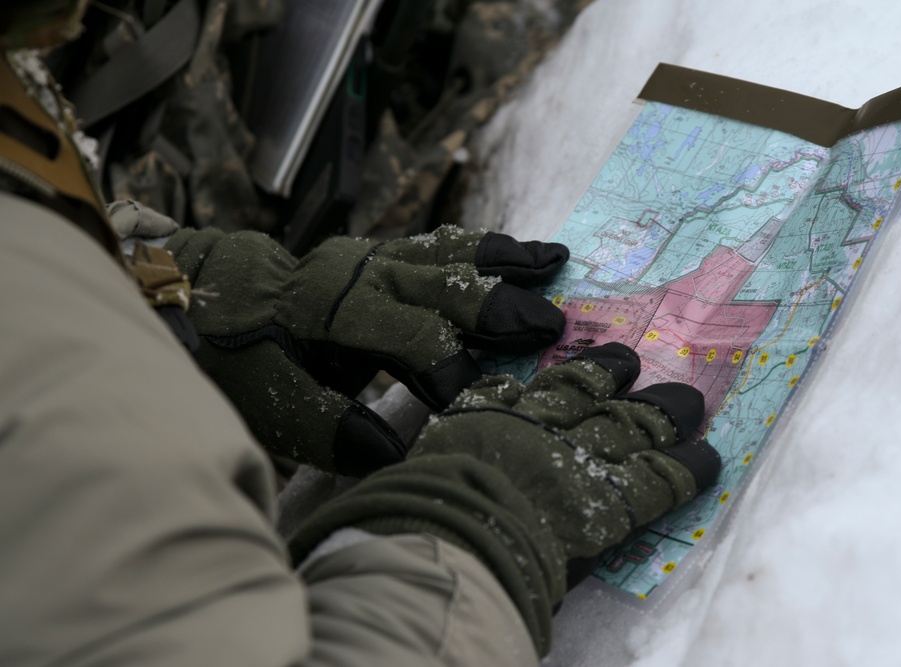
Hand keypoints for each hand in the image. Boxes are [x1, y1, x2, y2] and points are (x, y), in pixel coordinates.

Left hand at [166, 225, 568, 474]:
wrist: (198, 293)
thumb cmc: (229, 353)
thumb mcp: (263, 402)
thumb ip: (325, 427)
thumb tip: (390, 450)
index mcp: (334, 310)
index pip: (414, 333)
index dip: (452, 366)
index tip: (484, 399)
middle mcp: (359, 273)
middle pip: (444, 282)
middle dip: (502, 305)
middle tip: (554, 323)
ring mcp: (367, 257)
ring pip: (446, 251)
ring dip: (502, 258)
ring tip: (555, 257)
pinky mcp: (370, 255)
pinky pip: (433, 245)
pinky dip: (477, 248)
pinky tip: (509, 251)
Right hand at [287, 343, 720, 653]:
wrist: (447, 529)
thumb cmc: (415, 503)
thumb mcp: (412, 466)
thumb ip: (439, 449)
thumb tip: (436, 442)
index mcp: (486, 417)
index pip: (527, 388)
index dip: (553, 373)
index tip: (570, 355)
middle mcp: (537, 425)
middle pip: (583, 392)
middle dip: (609, 375)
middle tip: (630, 356)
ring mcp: (579, 456)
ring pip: (629, 424)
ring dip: (657, 411)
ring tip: (684, 398)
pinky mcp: (613, 498)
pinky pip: (661, 478)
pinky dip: (687, 466)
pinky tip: (709, 455)